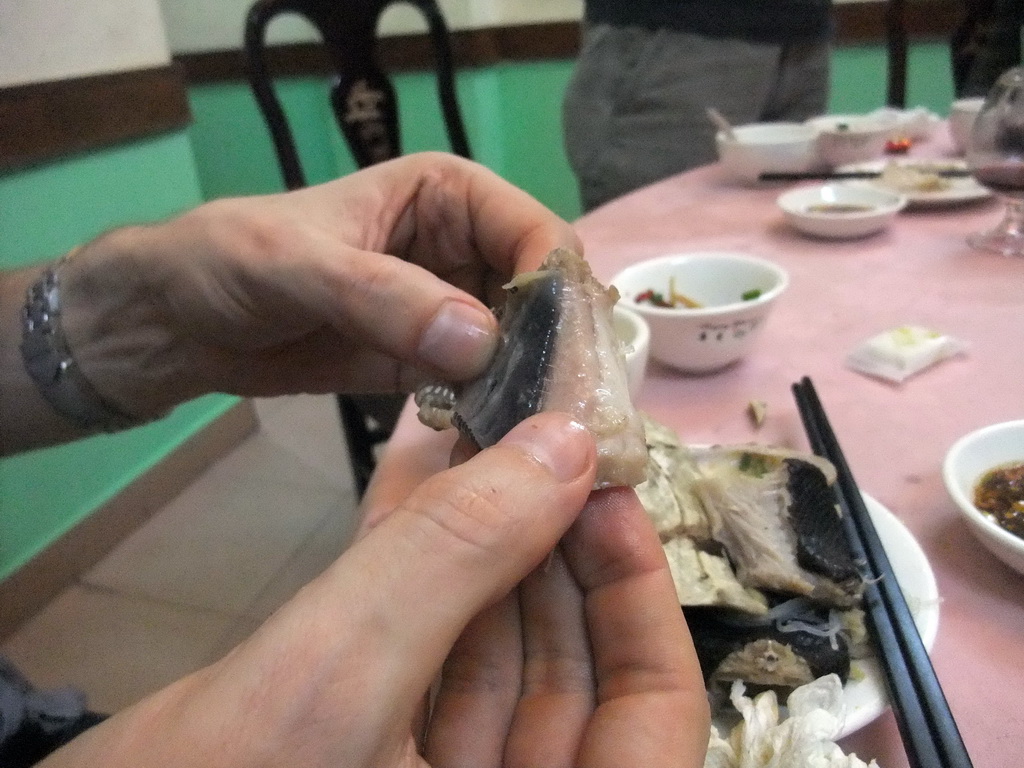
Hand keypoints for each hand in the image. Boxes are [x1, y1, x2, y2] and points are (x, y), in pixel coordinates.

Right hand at [46, 413, 708, 766]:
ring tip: (480, 428)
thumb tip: (566, 448)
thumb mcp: (327, 687)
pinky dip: (416, 558)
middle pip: (568, 671)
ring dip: (482, 535)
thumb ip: (450, 562)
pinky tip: (418, 468)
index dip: (636, 595)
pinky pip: (418, 645)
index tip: (600, 484)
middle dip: (549, 543)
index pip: (650, 713)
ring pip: (490, 647)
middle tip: (538, 433)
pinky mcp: (366, 750)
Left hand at [58, 152, 580, 418]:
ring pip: (520, 347)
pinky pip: (481, 386)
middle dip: (553, 349)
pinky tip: (494, 445)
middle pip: (540, 296)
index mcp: (448, 194)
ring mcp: (451, 310)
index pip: (536, 232)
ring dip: (529, 388)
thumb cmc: (229, 262)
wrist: (177, 321)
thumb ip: (385, 297)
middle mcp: (464, 247)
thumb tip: (483, 342)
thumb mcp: (298, 266)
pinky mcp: (430, 363)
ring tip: (534, 439)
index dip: (555, 288)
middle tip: (559, 415)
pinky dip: (492, 412)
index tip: (560, 358)